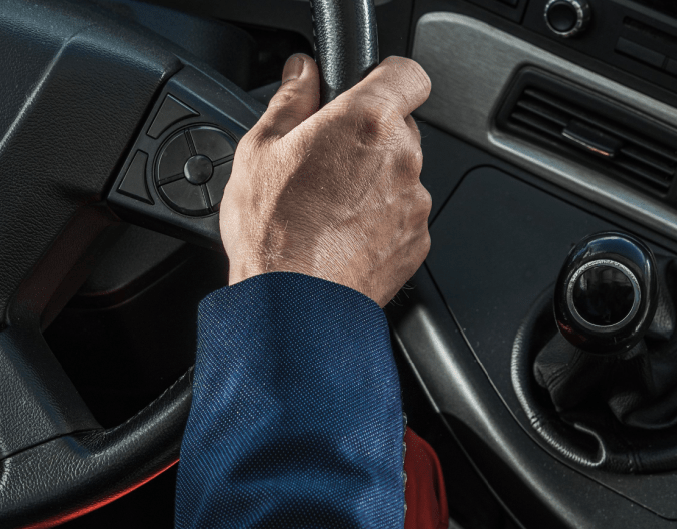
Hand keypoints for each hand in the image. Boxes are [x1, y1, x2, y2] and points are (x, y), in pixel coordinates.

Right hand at [219, 54, 432, 305]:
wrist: (294, 305)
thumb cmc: (274, 232)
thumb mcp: (260, 150)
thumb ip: (290, 100)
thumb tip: (302, 73)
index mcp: (367, 122)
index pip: (407, 73)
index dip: (386, 78)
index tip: (366, 89)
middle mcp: (402, 158)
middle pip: (399, 128)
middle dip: (367, 138)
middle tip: (324, 162)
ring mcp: (414, 203)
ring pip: (400, 175)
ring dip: (373, 182)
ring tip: (327, 207)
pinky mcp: (416, 241)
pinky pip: (401, 216)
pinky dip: (379, 221)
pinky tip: (340, 235)